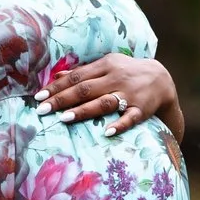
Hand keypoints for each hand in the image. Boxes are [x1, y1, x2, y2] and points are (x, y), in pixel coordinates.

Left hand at [36, 54, 179, 137]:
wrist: (162, 78)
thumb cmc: (127, 72)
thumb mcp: (106, 66)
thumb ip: (83, 72)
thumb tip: (57, 76)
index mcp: (105, 66)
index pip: (76, 77)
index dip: (57, 87)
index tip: (38, 97)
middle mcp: (116, 78)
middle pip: (85, 89)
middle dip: (62, 100)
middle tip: (42, 110)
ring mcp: (129, 94)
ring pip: (103, 102)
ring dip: (83, 110)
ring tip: (64, 119)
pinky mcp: (142, 109)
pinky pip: (130, 118)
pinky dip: (119, 124)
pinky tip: (107, 132)